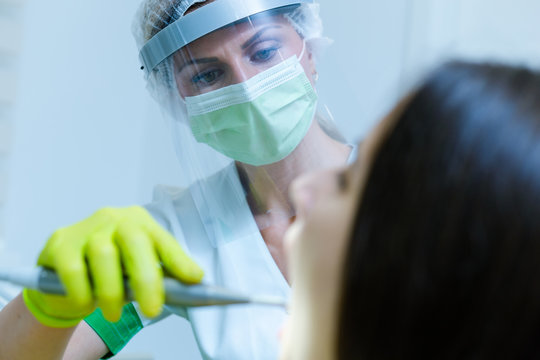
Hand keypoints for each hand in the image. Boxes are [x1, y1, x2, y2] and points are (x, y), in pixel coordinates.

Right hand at [23, 206, 203, 327]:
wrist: (61, 273)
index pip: (162, 239)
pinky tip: (86, 304)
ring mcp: (86, 228)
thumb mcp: (136, 267)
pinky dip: (83, 292)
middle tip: (151, 310)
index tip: (194, 279)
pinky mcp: (60, 243)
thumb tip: (193, 282)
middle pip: (134, 242)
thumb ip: (161, 272)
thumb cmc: (109, 269)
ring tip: (114, 314)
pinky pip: (74, 270)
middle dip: (146, 279)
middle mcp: (114, 218)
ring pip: (104, 255)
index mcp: (139, 221)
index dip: (178, 259)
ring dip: (112, 291)